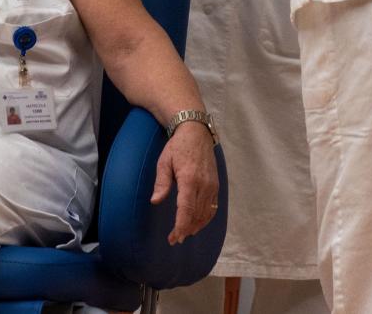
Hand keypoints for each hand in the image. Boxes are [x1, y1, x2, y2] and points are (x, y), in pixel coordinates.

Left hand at [151, 121, 219, 244]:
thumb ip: (162, 182)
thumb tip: (155, 201)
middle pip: (197, 215)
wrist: (196, 132)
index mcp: (189, 179)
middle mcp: (204, 184)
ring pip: (206, 213)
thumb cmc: (178, 146)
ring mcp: (212, 185)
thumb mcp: (164, 161)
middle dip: (186, 230)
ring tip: (184, 234)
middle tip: (175, 239)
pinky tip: (197, 223)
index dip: (181, 226)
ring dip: (196, 226)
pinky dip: (206, 218)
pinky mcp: (216, 185)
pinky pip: (213, 207)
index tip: (174, 237)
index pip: (187, 209)